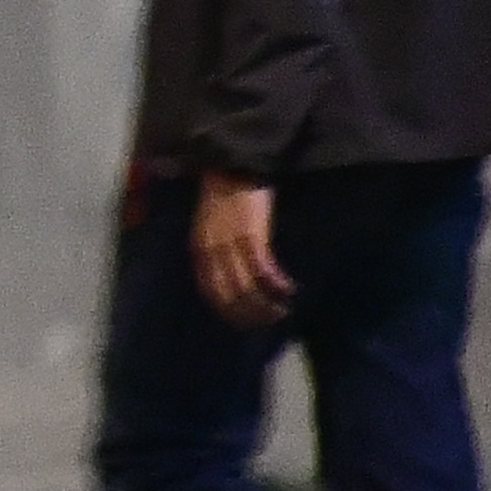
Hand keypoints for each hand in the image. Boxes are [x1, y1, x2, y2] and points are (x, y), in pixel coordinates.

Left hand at [192, 174, 286, 323]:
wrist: (232, 168)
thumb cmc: (223, 196)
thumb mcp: (209, 227)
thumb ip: (215, 250)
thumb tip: (229, 275)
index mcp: (200, 250)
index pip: (211, 292)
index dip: (228, 312)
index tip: (245, 323)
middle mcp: (213, 252)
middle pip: (230, 295)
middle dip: (250, 314)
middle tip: (269, 320)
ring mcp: (232, 245)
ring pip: (248, 288)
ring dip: (266, 304)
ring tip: (282, 309)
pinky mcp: (252, 236)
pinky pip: (265, 270)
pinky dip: (277, 284)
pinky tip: (289, 289)